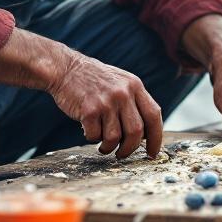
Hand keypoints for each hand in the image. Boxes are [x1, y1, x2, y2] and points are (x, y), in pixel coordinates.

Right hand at [48, 52, 163, 158]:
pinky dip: (92, 138)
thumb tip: (145, 135)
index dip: (156, 138)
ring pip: (115, 138)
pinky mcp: (89, 109)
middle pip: (136, 132)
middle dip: (129, 149)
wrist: (65, 68)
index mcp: (134, 85)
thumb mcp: (120, 82)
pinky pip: (95, 136)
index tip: (152, 153)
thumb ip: (134, 102)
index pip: (153, 115)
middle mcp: (123, 92)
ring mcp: (106, 101)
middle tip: (122, 154)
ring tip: (103, 146)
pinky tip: (88, 130)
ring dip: (109, 147)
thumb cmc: (93, 80)